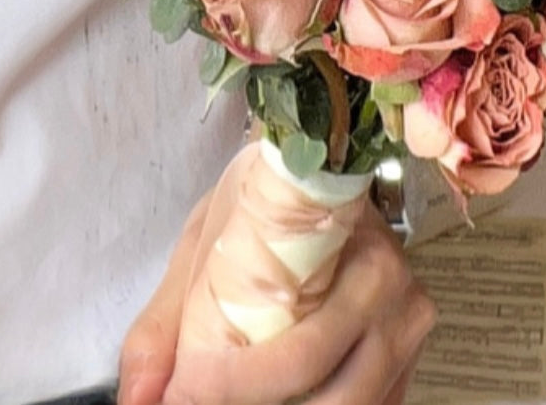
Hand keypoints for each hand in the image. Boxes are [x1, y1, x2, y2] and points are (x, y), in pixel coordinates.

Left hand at [118, 150, 435, 404]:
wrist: (310, 164)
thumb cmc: (261, 204)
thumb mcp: (204, 244)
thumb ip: (166, 325)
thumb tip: (137, 398)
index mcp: (349, 252)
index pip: (297, 352)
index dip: (232, 385)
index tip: (181, 390)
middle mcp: (391, 292)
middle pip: (327, 395)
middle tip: (194, 395)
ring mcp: (406, 328)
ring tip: (227, 393)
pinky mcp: (409, 358)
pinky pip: (372, 404)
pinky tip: (275, 395)